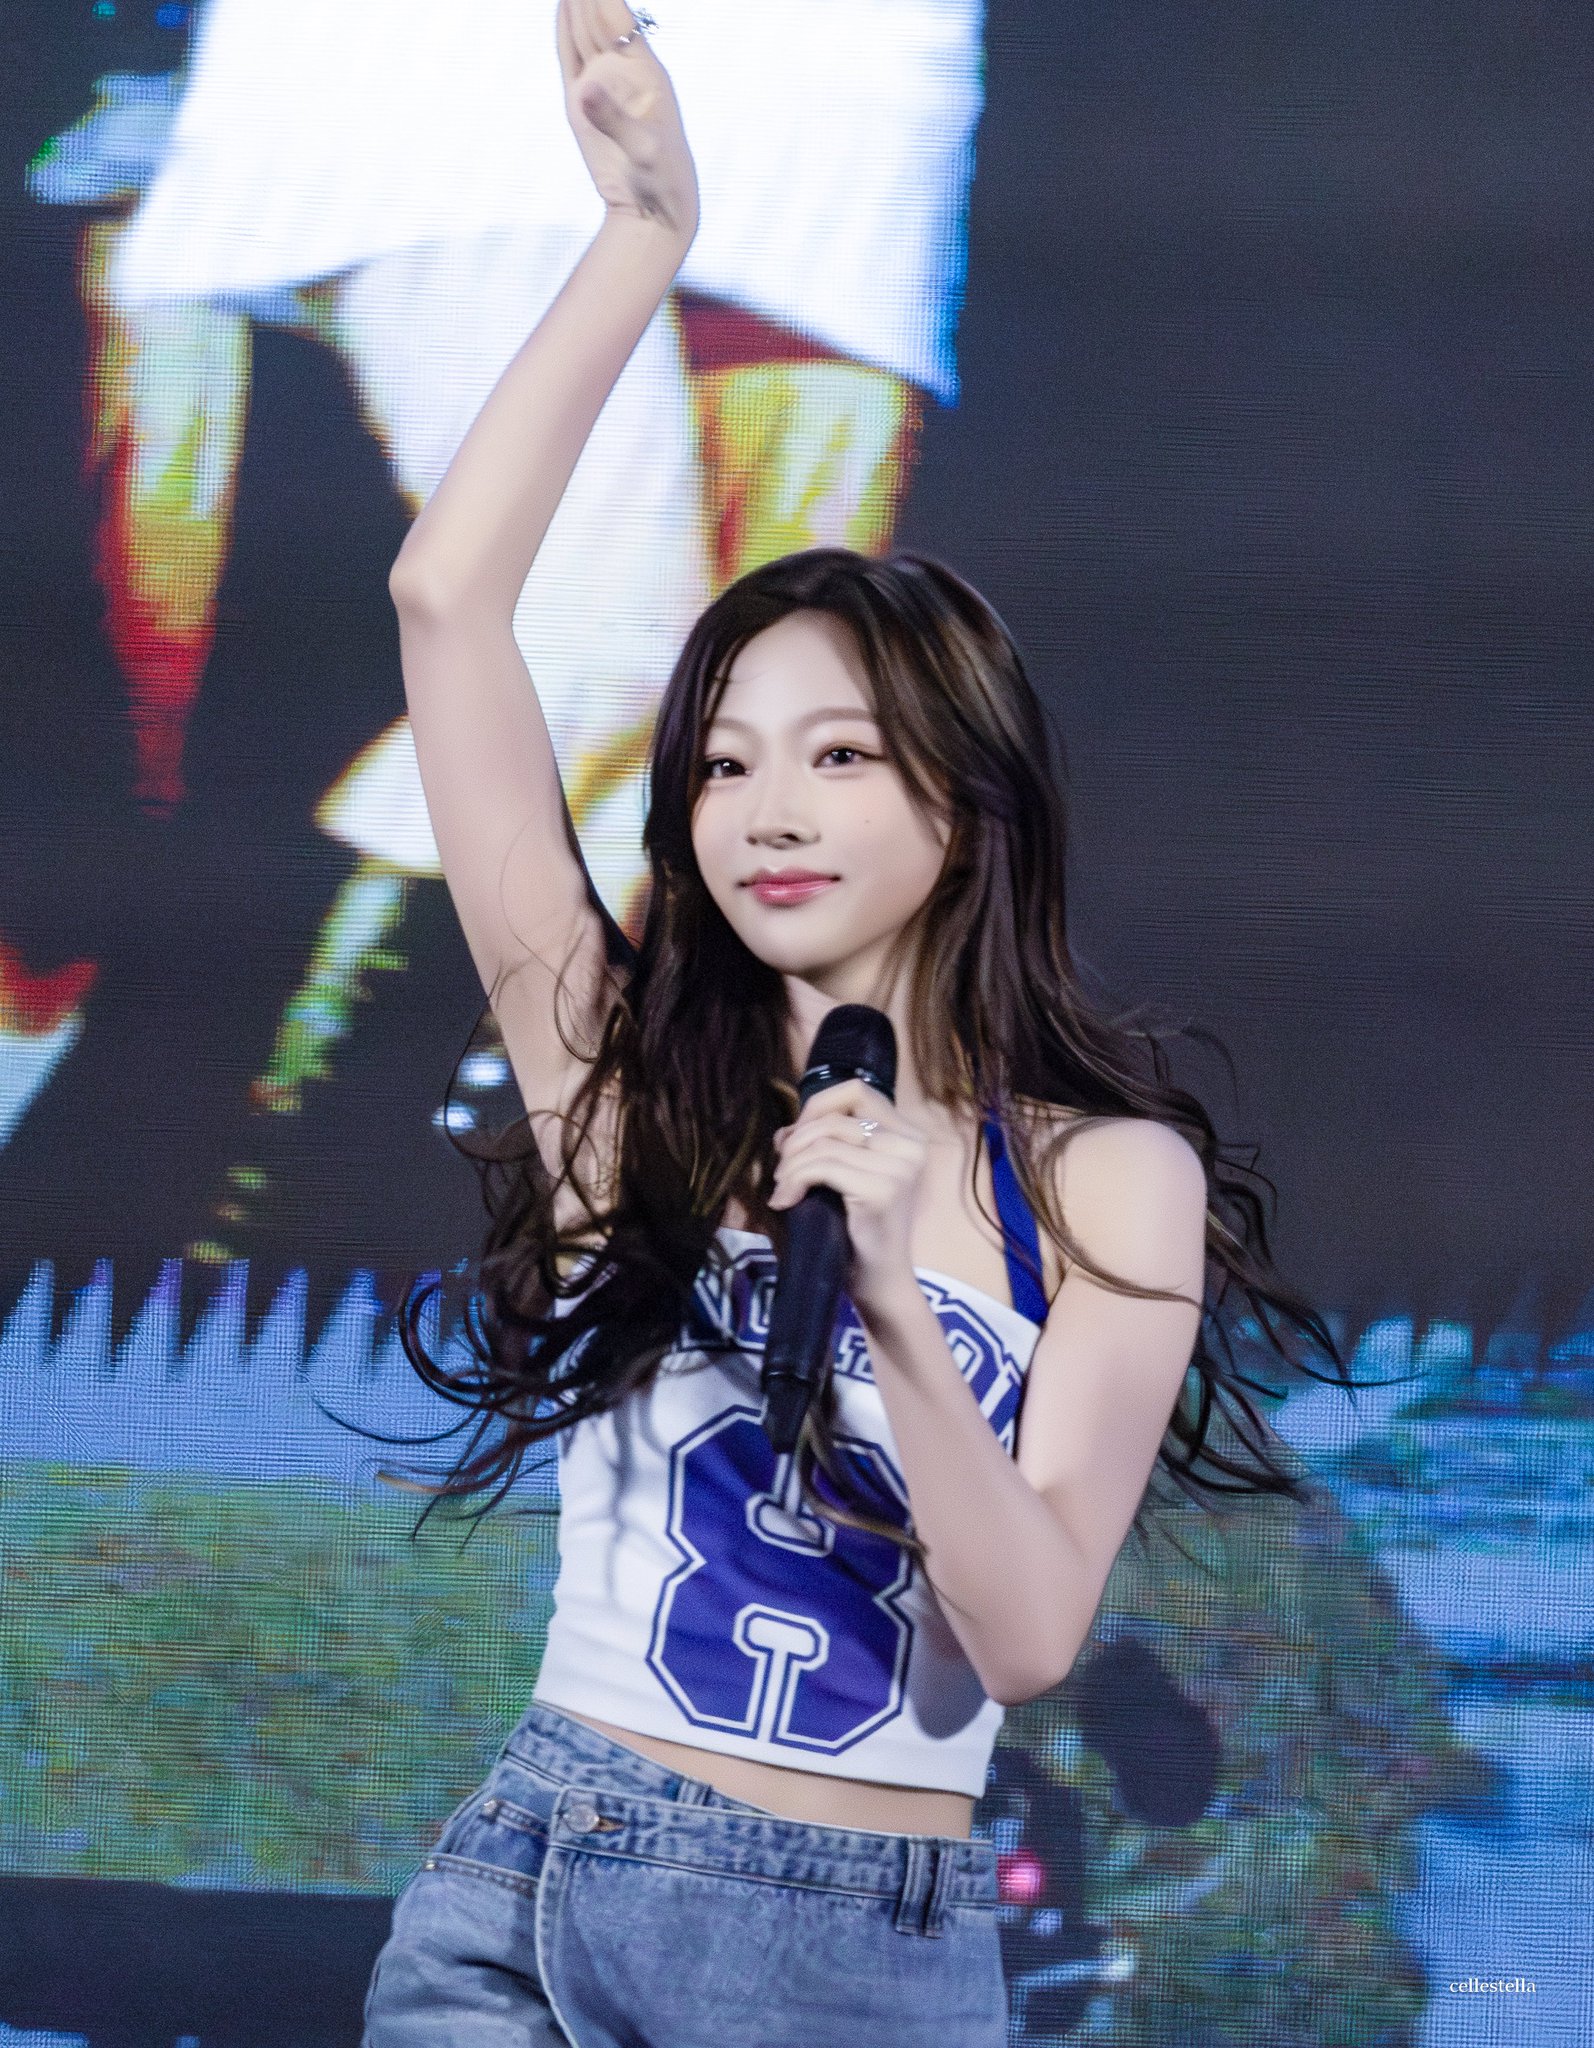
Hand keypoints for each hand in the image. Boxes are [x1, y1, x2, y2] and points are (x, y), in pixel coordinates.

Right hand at [556, 0, 699, 241]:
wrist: (655, 211)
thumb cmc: (661, 181)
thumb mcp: (641, 151)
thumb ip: (613, 119)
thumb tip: (585, 89)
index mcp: (647, 74)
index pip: (622, 20)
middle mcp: (625, 73)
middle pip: (600, 18)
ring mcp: (604, 86)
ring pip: (585, 33)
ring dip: (576, 3)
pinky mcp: (584, 103)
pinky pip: (571, 58)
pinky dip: (564, 32)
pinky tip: (562, 7)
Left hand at [769, 1080, 928, 1319]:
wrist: (879, 1281)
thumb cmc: (859, 1231)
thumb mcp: (844, 1177)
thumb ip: (824, 1145)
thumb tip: (784, 1132)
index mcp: (908, 1135)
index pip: (856, 1090)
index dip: (817, 1107)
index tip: (797, 1140)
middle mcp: (911, 1145)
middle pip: (835, 1114)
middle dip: (797, 1139)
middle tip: (782, 1171)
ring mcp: (900, 1167)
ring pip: (824, 1141)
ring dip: (791, 1164)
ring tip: (783, 1188)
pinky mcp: (882, 1189)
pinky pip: (822, 1166)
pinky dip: (794, 1180)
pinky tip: (786, 1201)